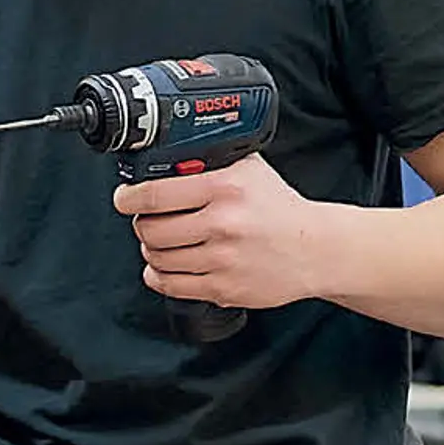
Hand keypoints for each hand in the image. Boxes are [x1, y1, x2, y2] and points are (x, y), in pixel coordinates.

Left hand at [113, 154, 324, 309]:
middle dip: (143, 225)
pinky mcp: (225, 288)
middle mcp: (222, 224)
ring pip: (157, 258)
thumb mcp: (248, 169)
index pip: (154, 195)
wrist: (319, 249)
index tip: (124, 200)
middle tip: (150, 221)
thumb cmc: (281, 210)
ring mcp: (223, 259)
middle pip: (150, 229)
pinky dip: (159, 276)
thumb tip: (166, 156)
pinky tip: (165, 267)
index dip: (129, 199)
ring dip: (152, 250)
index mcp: (224, 189)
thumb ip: (209, 160)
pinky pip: (172, 286)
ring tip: (162, 243)